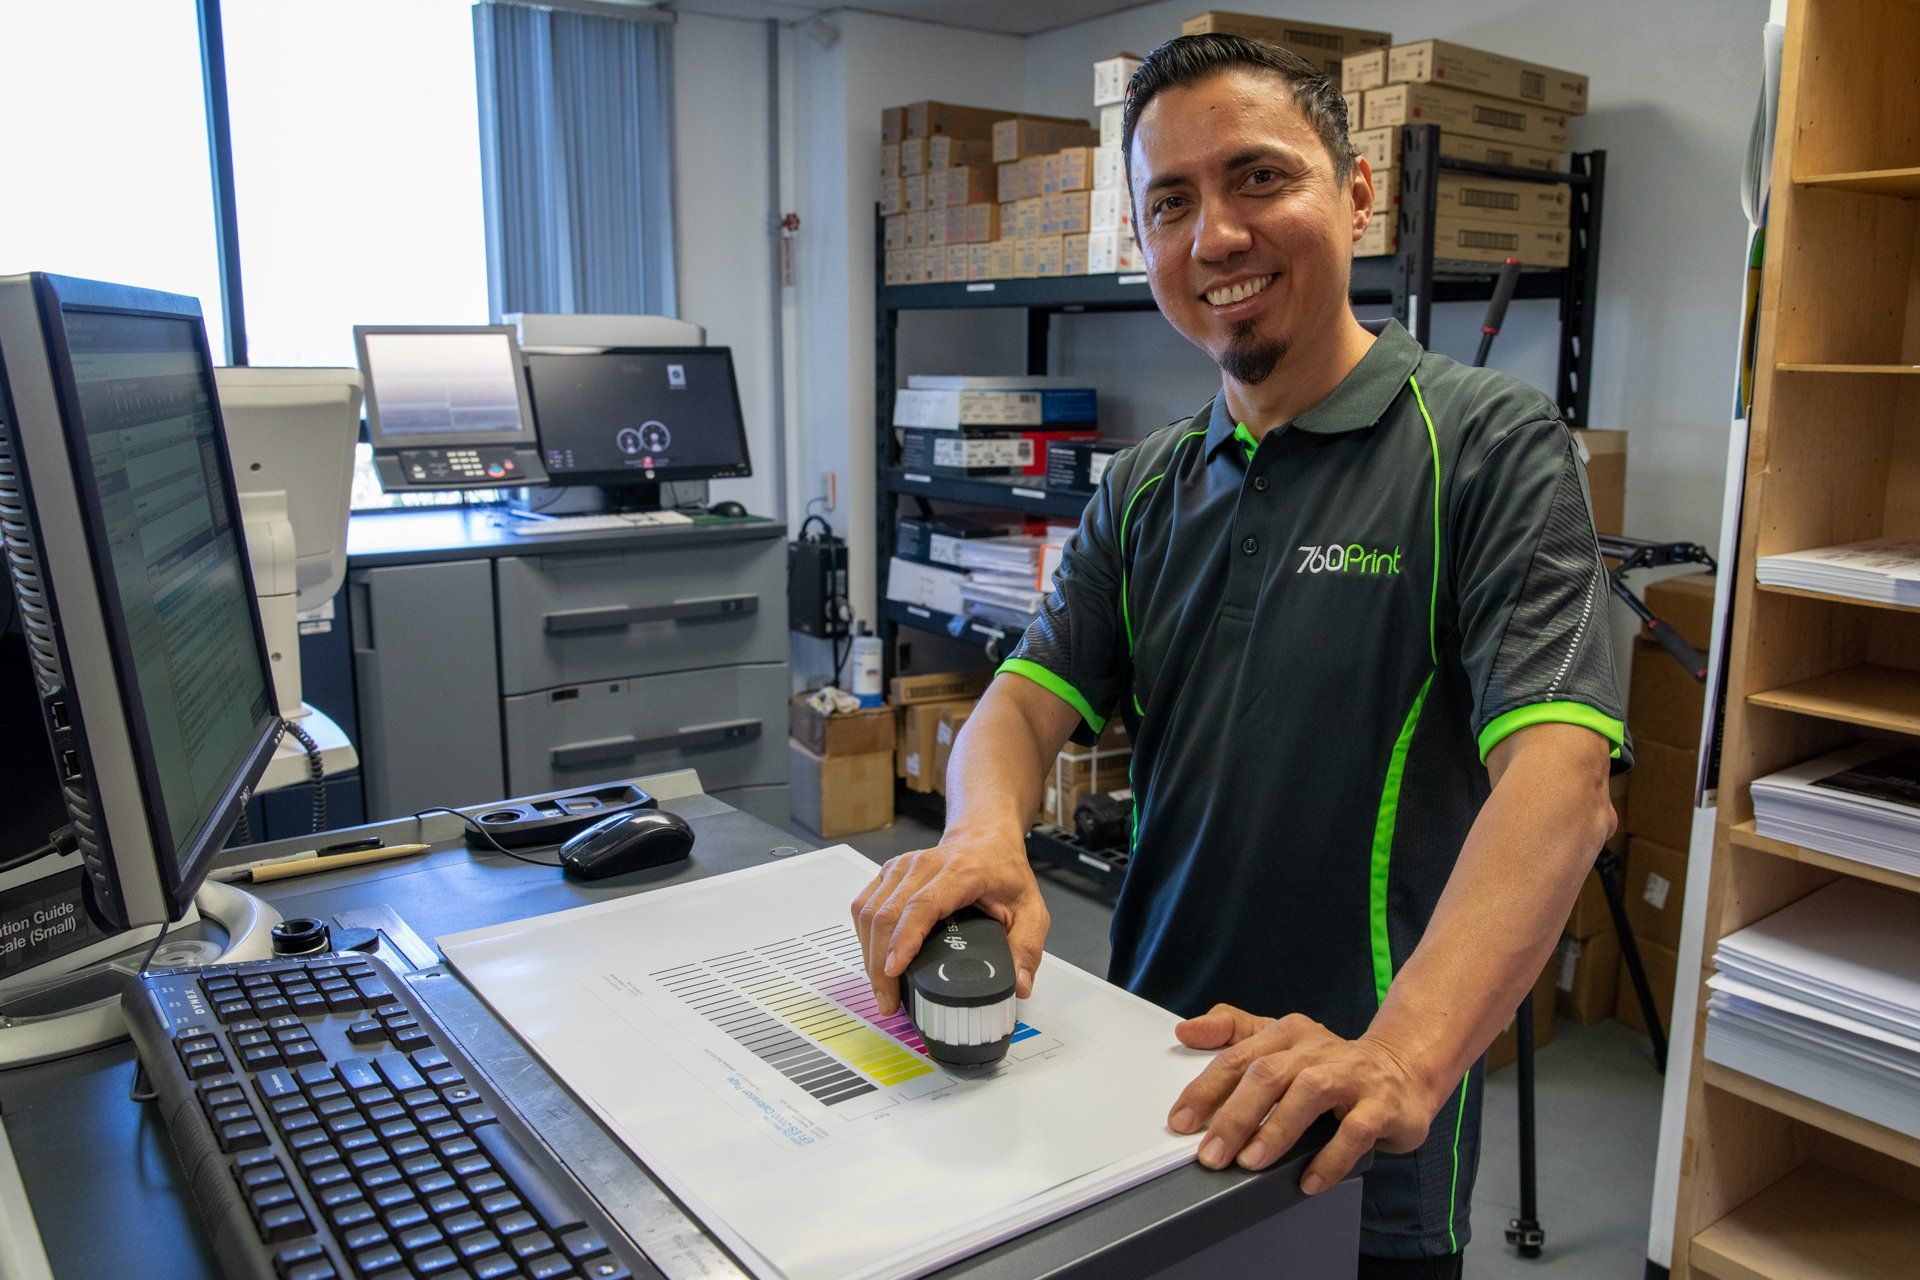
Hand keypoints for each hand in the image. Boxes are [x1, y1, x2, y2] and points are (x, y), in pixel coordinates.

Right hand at [851, 828, 1048, 1017]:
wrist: (986, 838)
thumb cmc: (1004, 872)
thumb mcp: (1031, 909)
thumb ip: (1027, 948)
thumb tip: (1019, 986)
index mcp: (961, 872)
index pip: (923, 905)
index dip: (904, 938)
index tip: (894, 970)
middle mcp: (924, 865)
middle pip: (888, 914)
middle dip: (880, 963)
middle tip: (888, 1001)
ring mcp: (901, 867)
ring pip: (868, 912)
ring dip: (868, 954)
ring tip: (881, 989)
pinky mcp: (888, 873)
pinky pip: (863, 907)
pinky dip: (864, 937)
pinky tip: (875, 960)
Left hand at [1166, 1006, 1442, 1193]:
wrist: (1406, 1069)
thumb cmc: (1332, 1064)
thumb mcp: (1282, 1041)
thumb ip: (1232, 1032)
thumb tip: (1185, 1031)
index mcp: (1288, 1033)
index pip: (1239, 1058)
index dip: (1206, 1090)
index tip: (1180, 1122)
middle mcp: (1318, 1048)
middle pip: (1268, 1074)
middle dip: (1234, 1116)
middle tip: (1210, 1155)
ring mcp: (1352, 1075)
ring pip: (1309, 1093)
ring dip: (1276, 1130)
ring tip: (1251, 1162)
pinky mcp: (1383, 1105)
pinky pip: (1355, 1130)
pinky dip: (1330, 1158)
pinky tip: (1309, 1180)